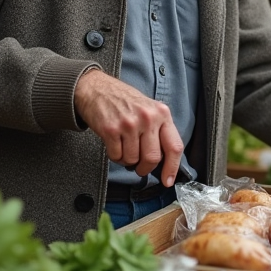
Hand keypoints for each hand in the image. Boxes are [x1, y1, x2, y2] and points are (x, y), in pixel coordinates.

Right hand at [73, 69, 184, 185]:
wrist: (96, 89)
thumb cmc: (124, 101)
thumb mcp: (149, 109)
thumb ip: (159, 130)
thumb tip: (166, 160)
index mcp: (162, 113)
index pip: (174, 146)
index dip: (172, 168)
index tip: (168, 181)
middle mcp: (147, 118)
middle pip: (153, 158)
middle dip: (145, 168)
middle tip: (140, 167)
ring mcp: (129, 124)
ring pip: (133, 160)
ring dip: (128, 160)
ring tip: (124, 147)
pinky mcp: (111, 129)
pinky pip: (117, 156)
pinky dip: (115, 156)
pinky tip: (115, 144)